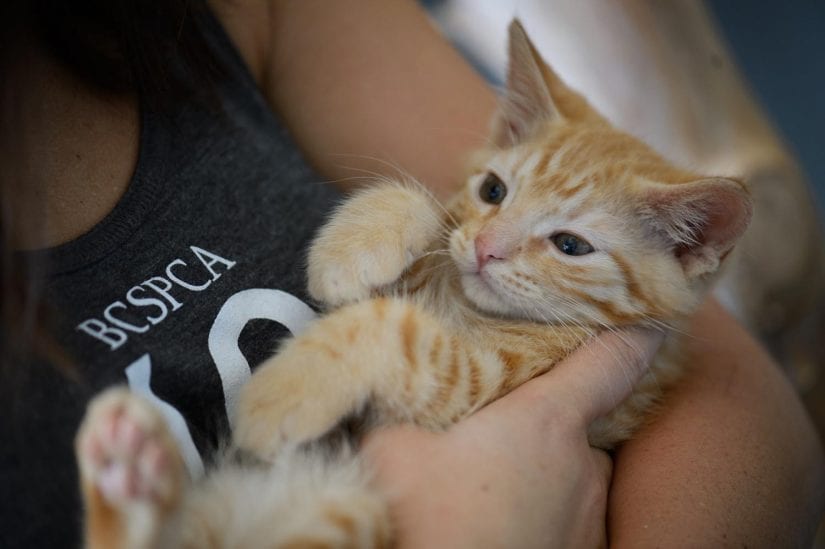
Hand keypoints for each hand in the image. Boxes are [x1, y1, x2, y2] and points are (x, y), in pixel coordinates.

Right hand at [364, 328, 663, 547]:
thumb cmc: (435, 524)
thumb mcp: (393, 453)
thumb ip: (400, 415)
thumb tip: (387, 397)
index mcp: (547, 421)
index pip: (613, 360)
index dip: (633, 333)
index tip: (649, 318)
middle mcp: (584, 466)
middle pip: (579, 422)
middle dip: (544, 421)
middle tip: (497, 428)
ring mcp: (591, 516)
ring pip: (573, 473)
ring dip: (543, 471)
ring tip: (491, 484)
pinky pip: (569, 514)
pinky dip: (543, 510)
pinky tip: (499, 522)